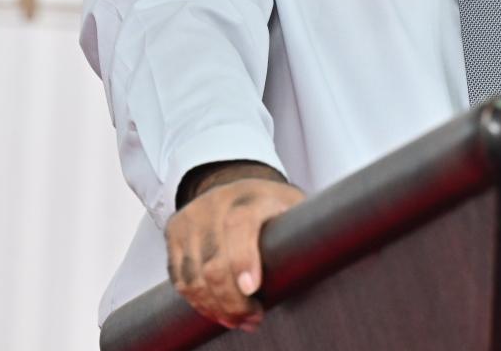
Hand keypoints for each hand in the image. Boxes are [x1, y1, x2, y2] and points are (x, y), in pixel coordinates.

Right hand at [165, 171, 303, 331]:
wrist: (235, 182)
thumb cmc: (273, 206)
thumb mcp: (293, 208)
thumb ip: (305, 230)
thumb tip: (326, 260)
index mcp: (252, 196)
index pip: (240, 224)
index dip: (243, 259)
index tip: (252, 290)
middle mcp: (216, 203)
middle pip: (214, 261)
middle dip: (232, 301)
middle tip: (253, 318)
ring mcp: (191, 216)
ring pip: (193, 276)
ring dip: (214, 307)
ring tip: (237, 319)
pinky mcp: (174, 230)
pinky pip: (179, 278)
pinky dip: (196, 301)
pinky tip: (215, 310)